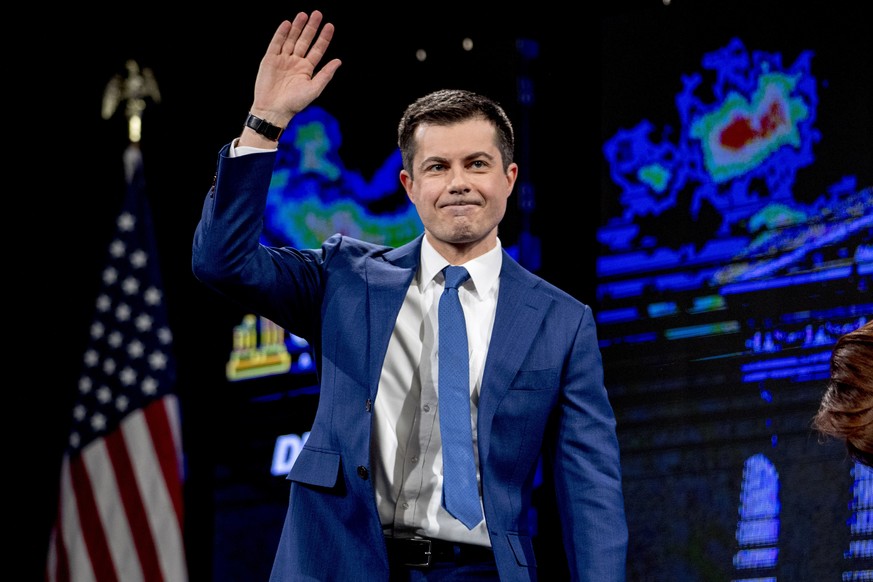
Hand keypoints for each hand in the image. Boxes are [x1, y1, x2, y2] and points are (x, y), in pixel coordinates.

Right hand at [246, 10, 341, 140]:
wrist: (273, 110)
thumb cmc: (295, 103)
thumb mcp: (314, 89)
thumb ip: (326, 74)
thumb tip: (339, 61)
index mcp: (307, 69)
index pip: (317, 49)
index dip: (323, 38)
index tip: (330, 26)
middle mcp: (295, 62)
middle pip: (305, 40)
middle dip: (311, 28)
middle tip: (317, 14)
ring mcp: (282, 59)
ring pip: (291, 39)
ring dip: (297, 27)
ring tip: (304, 15)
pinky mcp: (270, 59)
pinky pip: (276, 43)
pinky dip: (281, 34)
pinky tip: (287, 24)